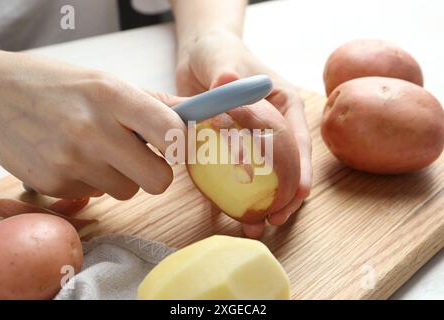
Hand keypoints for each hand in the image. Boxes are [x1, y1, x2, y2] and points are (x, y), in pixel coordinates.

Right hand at [0, 50, 185, 199]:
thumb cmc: (60, 86)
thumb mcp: (107, 83)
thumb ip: (155, 104)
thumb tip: (197, 116)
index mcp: (113, 96)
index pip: (171, 132)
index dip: (182, 145)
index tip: (176, 146)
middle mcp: (93, 130)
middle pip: (159, 180)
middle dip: (157, 173)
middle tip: (142, 157)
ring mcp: (71, 161)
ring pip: (128, 192)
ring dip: (121, 177)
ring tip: (97, 151)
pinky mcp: (54, 184)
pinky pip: (96, 195)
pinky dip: (92, 181)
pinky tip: (72, 158)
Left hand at [175, 30, 311, 237]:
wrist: (198, 59)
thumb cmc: (219, 52)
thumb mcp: (223, 59)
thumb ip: (226, 73)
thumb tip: (226, 83)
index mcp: (283, 105)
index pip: (298, 138)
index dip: (303, 167)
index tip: (301, 192)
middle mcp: (273, 127)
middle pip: (286, 166)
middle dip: (285, 195)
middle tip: (275, 218)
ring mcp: (252, 142)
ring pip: (264, 178)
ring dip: (261, 203)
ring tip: (255, 226)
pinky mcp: (230, 149)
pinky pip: (233, 176)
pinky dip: (232, 196)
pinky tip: (230, 216)